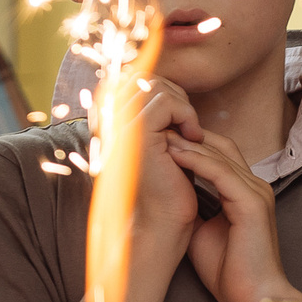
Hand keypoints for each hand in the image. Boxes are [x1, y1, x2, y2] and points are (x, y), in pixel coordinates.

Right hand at [115, 73, 203, 244]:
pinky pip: (166, 102)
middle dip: (177, 96)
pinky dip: (187, 115)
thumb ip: (160, 117)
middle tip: (190, 127)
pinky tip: (193, 139)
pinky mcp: (135, 133)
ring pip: (157, 86)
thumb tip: (170, 87)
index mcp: (110, 122)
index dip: (166, 91)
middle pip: (146, 77)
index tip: (183, 121)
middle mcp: (108, 120)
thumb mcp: (165, 145)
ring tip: (193, 135)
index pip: (136, 78)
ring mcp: (119, 125)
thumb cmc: (167, 189)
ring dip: (184, 107)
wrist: (163, 224)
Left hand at [167, 131, 291, 301]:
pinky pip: (221, 173)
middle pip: (220, 146)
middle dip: (187, 135)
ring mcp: (256, 193)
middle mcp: (254, 186)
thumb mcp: (203, 230)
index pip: (218, 154)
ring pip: (220, 155)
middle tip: (156, 127)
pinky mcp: (252, 204)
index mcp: (245, 192)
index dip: (189, 143)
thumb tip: (170, 193)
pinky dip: (196, 161)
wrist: (253, 298)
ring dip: (187, 143)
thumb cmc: (230, 271)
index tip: (158, 139)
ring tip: (159, 134)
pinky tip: (174, 153)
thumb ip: (194, 206)